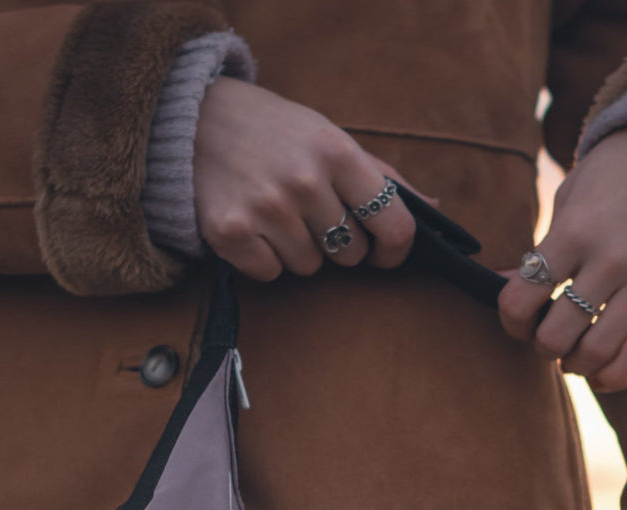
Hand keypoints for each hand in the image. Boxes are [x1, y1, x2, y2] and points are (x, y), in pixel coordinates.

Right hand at [194, 78, 420, 281]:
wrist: (192, 118)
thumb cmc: (273, 132)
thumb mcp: (329, 137)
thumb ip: (381, 177)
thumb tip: (434, 209)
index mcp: (337, 152)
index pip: (394, 224)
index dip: (395, 250)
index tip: (384, 253)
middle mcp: (304, 180)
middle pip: (350, 254)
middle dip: (337, 242)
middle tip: (310, 213)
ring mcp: (267, 208)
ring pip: (310, 267)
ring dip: (299, 250)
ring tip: (276, 213)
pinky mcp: (231, 232)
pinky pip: (272, 273)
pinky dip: (264, 258)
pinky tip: (252, 225)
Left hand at [498, 119, 626, 391]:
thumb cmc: (619, 174)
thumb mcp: (571, 198)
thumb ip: (541, 250)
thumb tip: (506, 289)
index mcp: (575, 231)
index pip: (520, 300)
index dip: (510, 321)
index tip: (518, 320)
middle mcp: (611, 259)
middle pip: (556, 334)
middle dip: (543, 346)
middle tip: (548, 337)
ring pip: (597, 351)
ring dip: (575, 363)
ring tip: (573, 354)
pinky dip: (613, 376)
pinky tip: (599, 376)